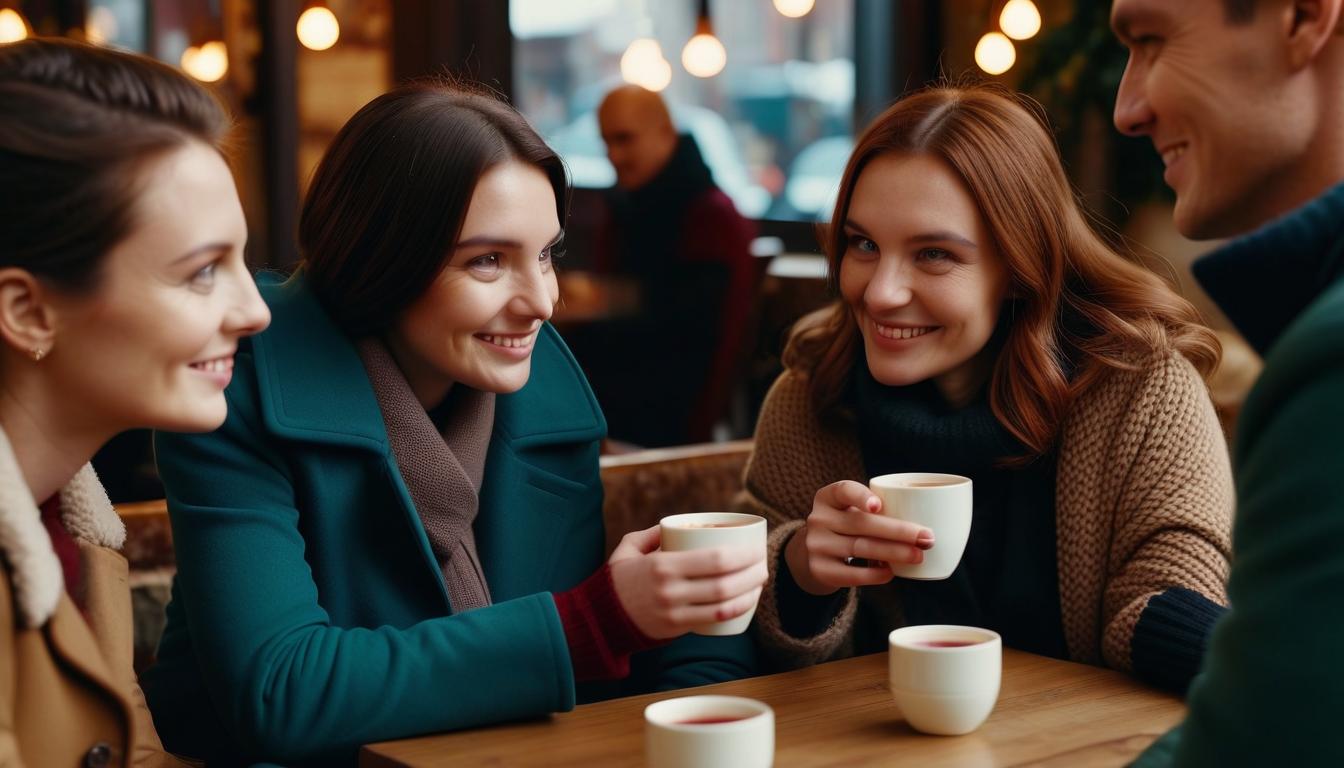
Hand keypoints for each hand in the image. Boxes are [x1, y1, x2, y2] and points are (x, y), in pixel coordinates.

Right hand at [607, 525, 767, 639]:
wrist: (600, 617)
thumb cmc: (619, 578)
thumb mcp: (629, 548)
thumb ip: (652, 533)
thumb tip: (680, 525)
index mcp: (663, 564)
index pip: (715, 559)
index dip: (744, 554)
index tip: (757, 548)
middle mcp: (671, 590)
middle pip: (725, 582)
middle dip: (753, 572)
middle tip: (764, 563)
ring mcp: (675, 612)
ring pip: (724, 604)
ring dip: (750, 592)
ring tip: (760, 581)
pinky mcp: (677, 628)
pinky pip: (714, 620)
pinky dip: (736, 610)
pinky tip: (747, 601)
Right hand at [784, 480, 934, 595]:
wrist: (813, 555)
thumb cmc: (846, 527)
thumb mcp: (850, 510)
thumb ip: (875, 510)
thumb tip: (926, 521)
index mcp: (828, 497)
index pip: (843, 490)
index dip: (860, 496)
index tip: (879, 505)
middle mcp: (818, 518)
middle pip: (861, 523)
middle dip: (898, 531)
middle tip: (926, 538)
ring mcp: (816, 545)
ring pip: (860, 547)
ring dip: (894, 552)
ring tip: (918, 556)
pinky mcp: (820, 570)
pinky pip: (852, 574)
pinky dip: (875, 573)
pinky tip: (891, 572)